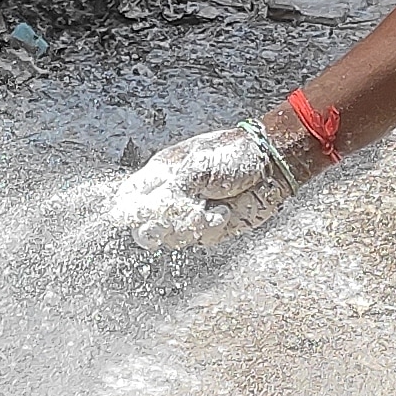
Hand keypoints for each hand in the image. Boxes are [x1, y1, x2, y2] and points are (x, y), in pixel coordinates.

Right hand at [101, 114, 319, 250]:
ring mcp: (188, 215)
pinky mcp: (207, 230)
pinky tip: (223, 212)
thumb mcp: (196, 168)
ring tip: (211, 204)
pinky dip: (211, 228)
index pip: (128, 197)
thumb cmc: (233, 156)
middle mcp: (170, 196)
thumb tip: (138, 211)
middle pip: (144, 226)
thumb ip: (166, 191)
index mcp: (161, 174)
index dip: (126, 209)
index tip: (139, 212)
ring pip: (170, 237)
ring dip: (191, 224)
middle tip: (185, 207)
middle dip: (162, 223)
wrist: (269, 169)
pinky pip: (198, 240)